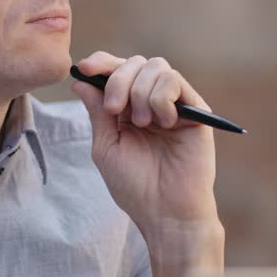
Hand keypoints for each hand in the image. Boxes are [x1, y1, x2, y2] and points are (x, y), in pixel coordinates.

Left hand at [69, 52, 217, 236]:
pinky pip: (175, 81)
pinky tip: (162, 123)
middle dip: (118, 80)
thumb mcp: (107, 146)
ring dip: (141, 92)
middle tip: (114, 109)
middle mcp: (152, 102)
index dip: (101, 63)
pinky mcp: (196, 111)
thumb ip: (98, 112)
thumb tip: (80, 80)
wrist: (166, 212)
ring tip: (142, 124)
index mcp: (128, 109)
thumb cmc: (136, 187)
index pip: (116, 71)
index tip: (85, 69)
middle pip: (135, 63)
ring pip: (156, 67)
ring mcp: (175, 105)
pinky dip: (161, 97)